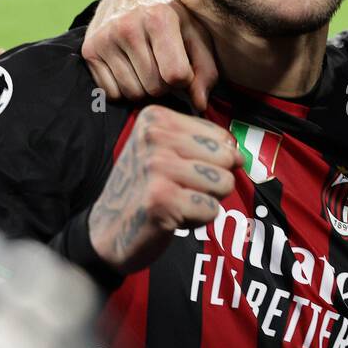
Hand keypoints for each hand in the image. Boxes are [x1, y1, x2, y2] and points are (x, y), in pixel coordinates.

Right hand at [82, 0, 219, 109]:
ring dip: (144, 89)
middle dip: (164, 85)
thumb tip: (200, 105)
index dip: (184, 79)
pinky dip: (123, 89)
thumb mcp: (195, 36)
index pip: (176, 75)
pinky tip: (129, 69)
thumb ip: (205, 71)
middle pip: (155, 87)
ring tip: (147, 67)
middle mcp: (128, 26)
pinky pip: (112, 93)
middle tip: (163, 67)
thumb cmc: (170, 20)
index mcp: (159, 18)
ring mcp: (105, 38)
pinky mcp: (89, 50)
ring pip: (133, 93)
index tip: (182, 67)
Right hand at [88, 106, 240, 273]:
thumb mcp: (166, 151)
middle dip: (213, 181)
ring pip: (223, 184)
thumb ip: (204, 143)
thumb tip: (239, 154)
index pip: (221, 136)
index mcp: (156, 117)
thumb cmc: (144, 189)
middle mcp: (154, 137)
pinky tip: (172, 217)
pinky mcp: (161, 200)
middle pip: (226, 158)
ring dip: (206, 201)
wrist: (108, 230)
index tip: (180, 170)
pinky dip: (198, 220)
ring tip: (176, 202)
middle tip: (180, 189)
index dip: (212, 161)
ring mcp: (156, 167)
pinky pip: (212, 210)